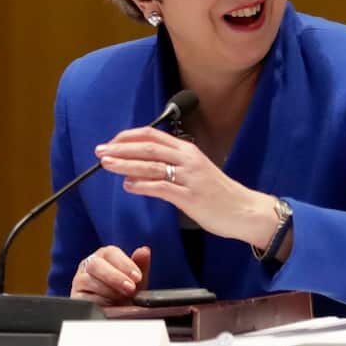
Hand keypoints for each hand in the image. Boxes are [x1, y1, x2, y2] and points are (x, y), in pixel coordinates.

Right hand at [71, 245, 150, 305]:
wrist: (114, 313)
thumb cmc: (124, 293)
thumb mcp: (136, 281)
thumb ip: (141, 265)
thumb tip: (145, 250)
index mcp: (105, 256)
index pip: (111, 252)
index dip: (125, 264)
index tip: (137, 277)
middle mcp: (89, 264)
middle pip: (96, 264)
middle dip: (115, 277)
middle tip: (130, 289)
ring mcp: (80, 280)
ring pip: (88, 280)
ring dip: (108, 291)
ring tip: (122, 299)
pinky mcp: (76, 296)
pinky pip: (84, 297)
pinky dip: (99, 302)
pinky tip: (110, 306)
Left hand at [96, 126, 281, 247]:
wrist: (245, 210)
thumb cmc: (217, 192)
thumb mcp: (193, 170)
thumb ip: (169, 165)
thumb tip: (136, 168)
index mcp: (187, 150)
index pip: (152, 135)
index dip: (128, 137)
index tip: (110, 143)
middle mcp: (188, 159)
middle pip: (148, 147)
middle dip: (121, 148)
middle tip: (100, 151)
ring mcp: (190, 177)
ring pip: (151, 165)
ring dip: (125, 164)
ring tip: (106, 164)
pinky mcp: (191, 197)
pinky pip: (162, 187)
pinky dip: (142, 185)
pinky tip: (128, 185)